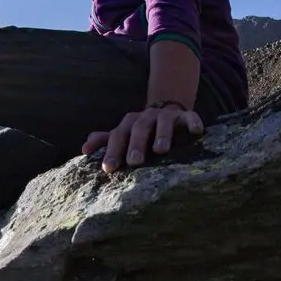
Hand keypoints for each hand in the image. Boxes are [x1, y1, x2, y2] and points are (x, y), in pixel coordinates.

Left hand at [82, 104, 203, 172]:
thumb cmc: (141, 131)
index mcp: (128, 124)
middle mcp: (145, 118)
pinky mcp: (185, 115)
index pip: (117, 136)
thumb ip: (105, 141)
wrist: (166, 110)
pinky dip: (192, 122)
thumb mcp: (123, 134)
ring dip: (162, 134)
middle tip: (134, 162)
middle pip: (138, 129)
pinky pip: (189, 116)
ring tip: (160, 150)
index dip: (112, 152)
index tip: (108, 169)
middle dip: (135, 144)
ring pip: (163, 122)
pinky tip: (196, 132)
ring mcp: (165, 116)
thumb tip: (84, 149)